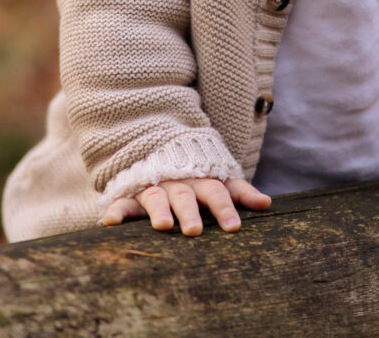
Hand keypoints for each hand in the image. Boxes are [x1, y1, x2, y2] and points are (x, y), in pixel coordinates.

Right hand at [103, 176, 270, 235]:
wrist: (161, 146)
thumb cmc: (197, 173)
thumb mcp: (220, 178)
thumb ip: (240, 191)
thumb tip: (268, 204)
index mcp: (202, 180)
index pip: (217, 192)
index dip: (225, 208)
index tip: (233, 227)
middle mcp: (179, 183)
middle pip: (186, 196)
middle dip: (191, 212)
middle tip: (195, 231)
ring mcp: (155, 186)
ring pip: (157, 197)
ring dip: (159, 210)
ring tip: (163, 226)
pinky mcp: (132, 193)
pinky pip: (123, 201)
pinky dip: (117, 210)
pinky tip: (110, 222)